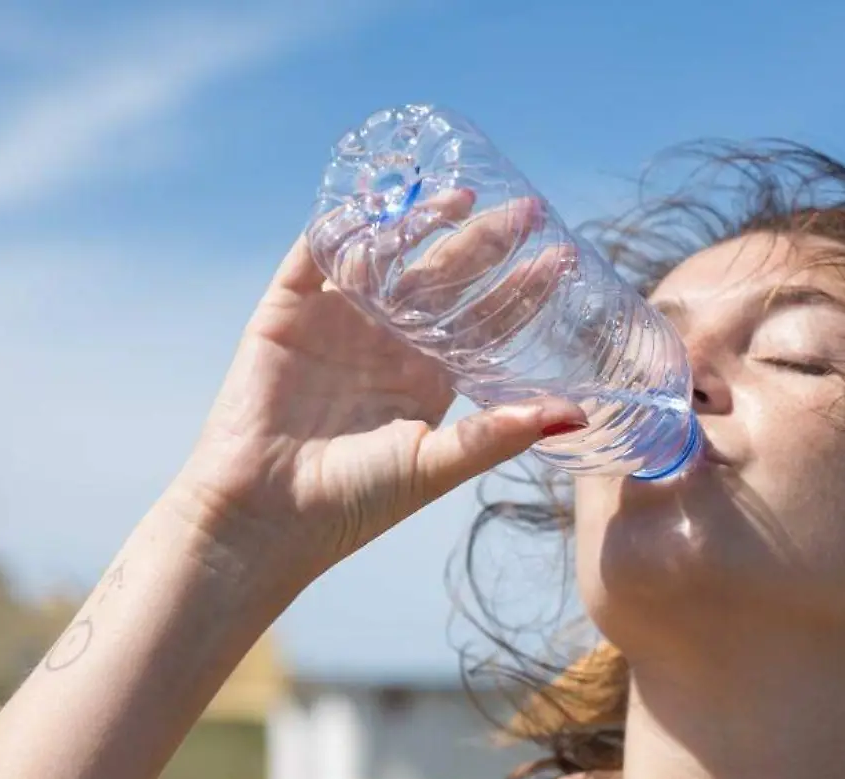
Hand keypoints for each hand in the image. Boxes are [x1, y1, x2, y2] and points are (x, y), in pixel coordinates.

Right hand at [168, 195, 584, 593]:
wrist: (266, 516)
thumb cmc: (355, 503)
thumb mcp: (436, 465)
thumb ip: (499, 434)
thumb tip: (578, 414)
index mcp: (430, 378)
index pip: (487, 321)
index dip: (523, 289)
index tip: (563, 255)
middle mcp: (390, 343)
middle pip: (445, 277)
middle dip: (486, 242)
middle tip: (525, 209)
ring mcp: (338, 323)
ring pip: (386, 255)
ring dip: (419, 223)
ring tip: (459, 196)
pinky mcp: (287, 313)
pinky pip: (316, 255)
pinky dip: (340, 225)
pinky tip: (374, 199)